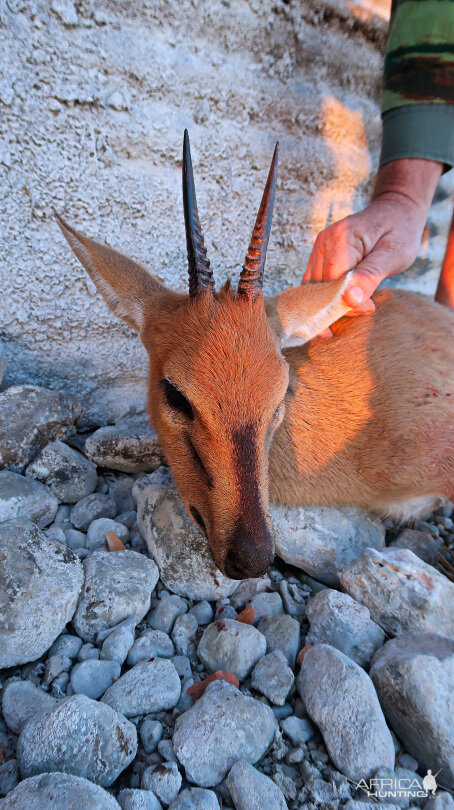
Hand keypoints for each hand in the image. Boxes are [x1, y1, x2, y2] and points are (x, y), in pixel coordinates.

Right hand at [304, 158, 442, 312]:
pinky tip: (348, 294)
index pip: (332, 283)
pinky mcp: (319, 255)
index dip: (346, 301)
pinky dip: (328, 295)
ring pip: (314, 289)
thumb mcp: (394, 256)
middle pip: (320, 288)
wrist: (396, 211)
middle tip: (368, 305)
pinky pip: (315, 283)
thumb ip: (369, 277)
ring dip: (335, 301)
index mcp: (342, 239)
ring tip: (361, 298)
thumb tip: (349, 300)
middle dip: (341, 303)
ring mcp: (319, 248)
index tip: (369, 306)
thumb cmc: (399, 233)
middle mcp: (324, 242)